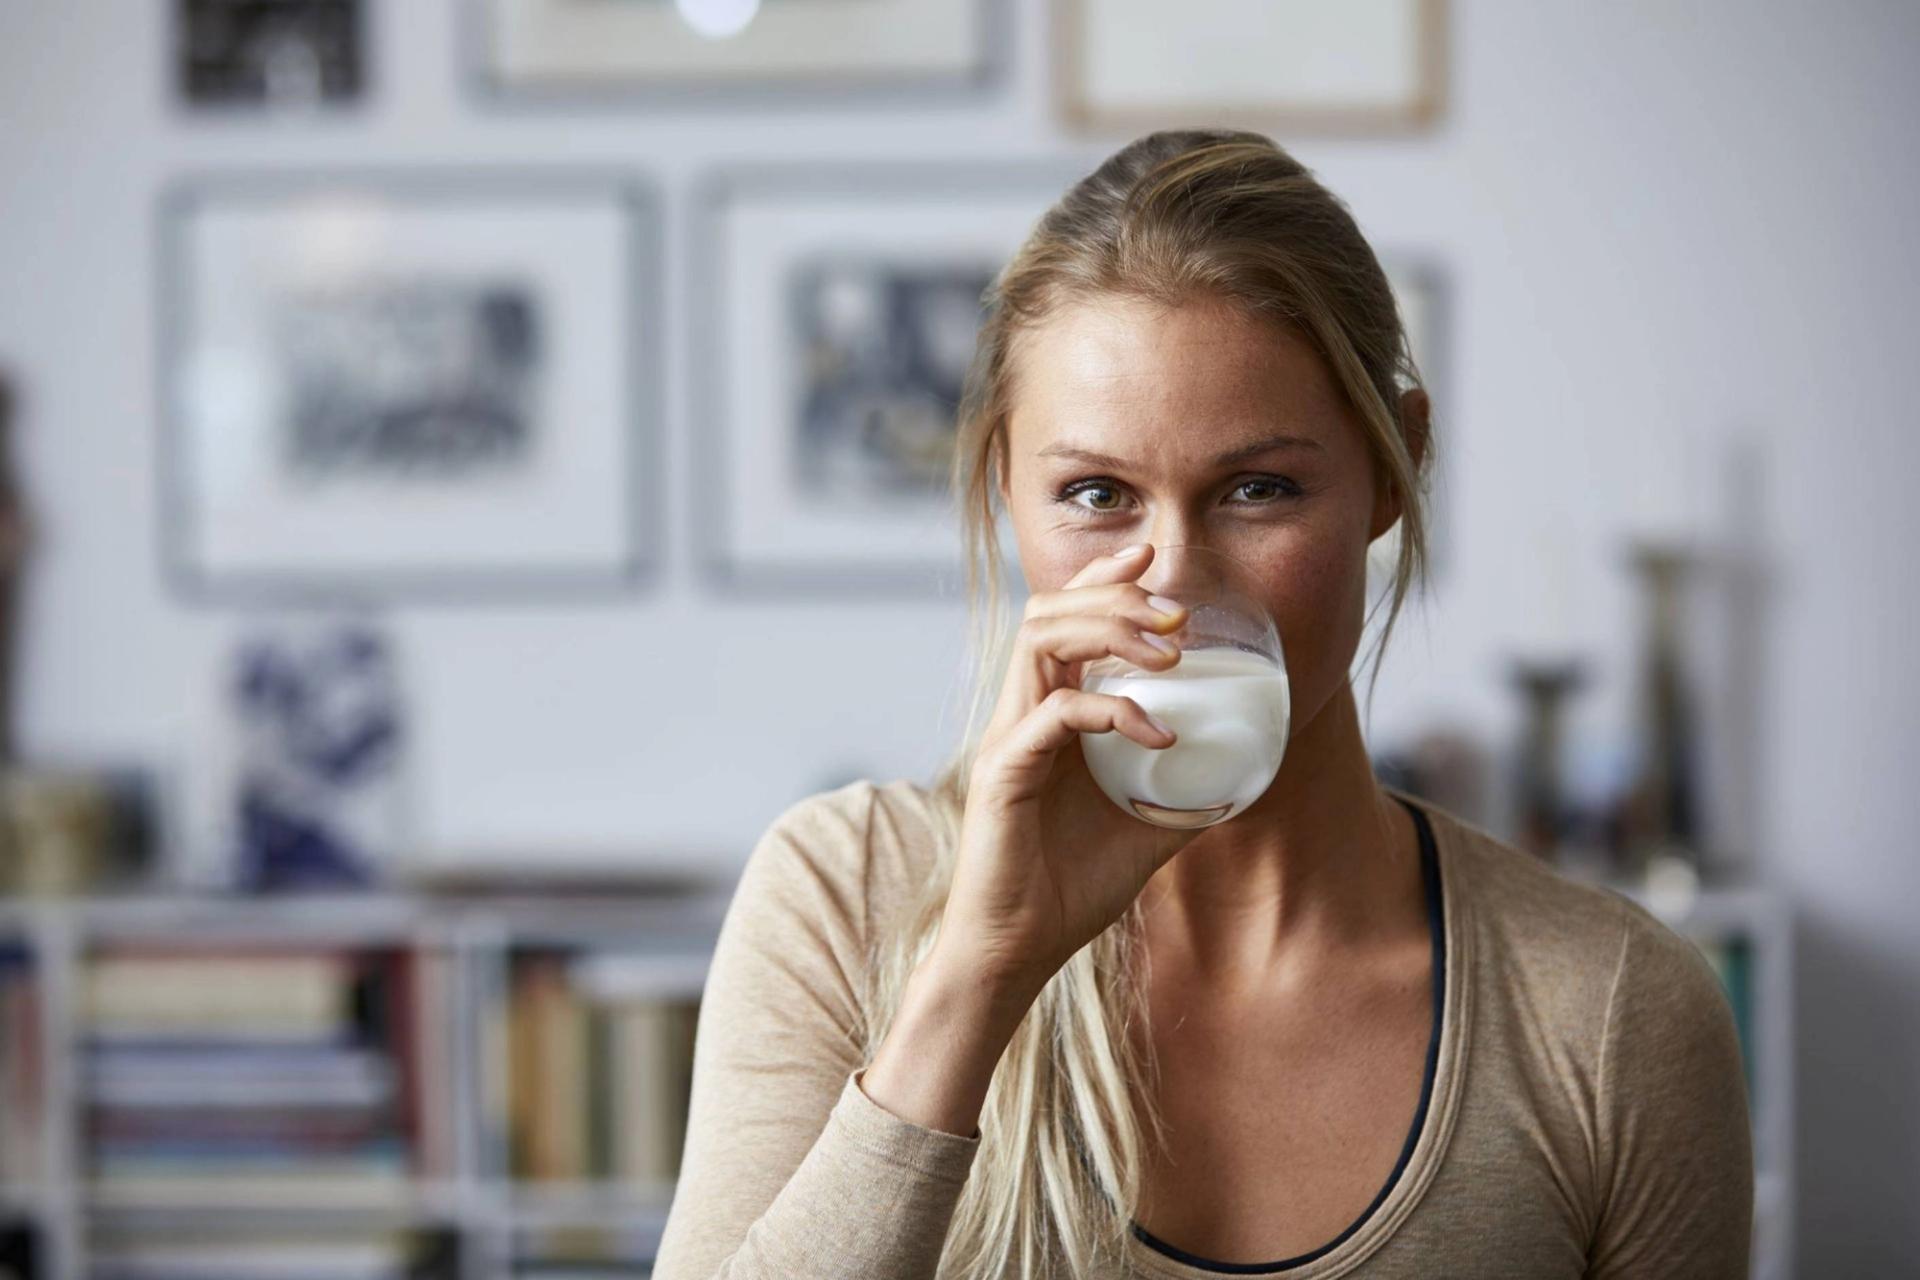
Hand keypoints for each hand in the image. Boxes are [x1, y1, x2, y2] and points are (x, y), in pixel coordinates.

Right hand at [939, 543, 1203, 995]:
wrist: (1016, 951)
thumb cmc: (1069, 889)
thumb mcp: (1146, 830)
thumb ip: (1182, 792)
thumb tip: (1244, 772)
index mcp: (1045, 715)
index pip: (1063, 620)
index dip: (1103, 578)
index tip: (1151, 556)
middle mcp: (1019, 715)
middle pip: (1049, 612)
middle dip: (1116, 594)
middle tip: (1178, 612)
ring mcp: (1008, 739)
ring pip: (1040, 641)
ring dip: (1109, 630)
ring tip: (1171, 651)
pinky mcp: (1003, 772)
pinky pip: (1055, 713)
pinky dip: (1113, 710)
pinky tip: (1159, 732)